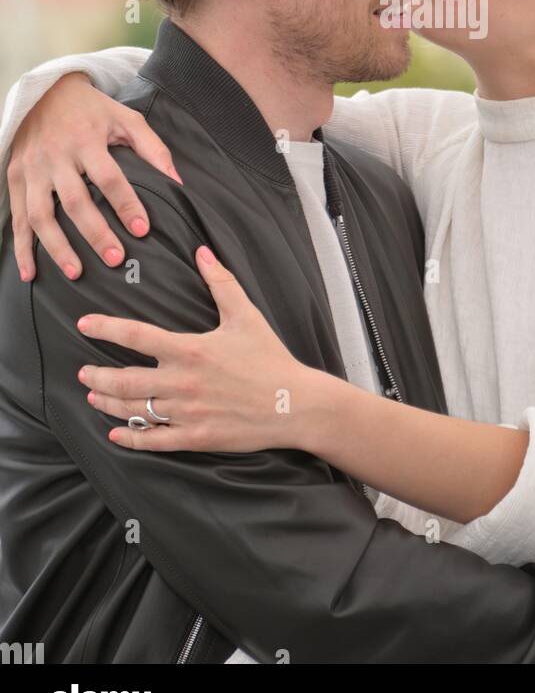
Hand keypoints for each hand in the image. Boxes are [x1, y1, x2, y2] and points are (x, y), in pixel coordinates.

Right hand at [9, 71, 179, 281]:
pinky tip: (30, 272)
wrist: (46, 92)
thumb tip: (177, 183)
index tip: (142, 230)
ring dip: (57, 247)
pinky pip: (17, 217)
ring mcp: (32, 168)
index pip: (109, 177)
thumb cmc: (94, 111)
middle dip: (95, 233)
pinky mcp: (15, 177)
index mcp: (86, 139)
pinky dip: (21, 247)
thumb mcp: (127, 119)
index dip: (126, 205)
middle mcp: (56, 155)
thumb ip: (154, 150)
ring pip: (41, 214)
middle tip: (115, 259)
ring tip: (77, 273)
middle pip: (76, 200)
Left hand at [76, 246, 325, 452]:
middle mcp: (182, 382)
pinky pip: (153, 441)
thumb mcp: (246, 316)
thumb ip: (221, 283)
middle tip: (83, 372)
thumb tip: (202, 252)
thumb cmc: (270, 358)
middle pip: (123, 380)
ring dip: (107, 403)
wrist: (294, 403)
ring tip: (94, 396)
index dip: (105, 328)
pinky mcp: (195, 437)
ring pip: (133, 410)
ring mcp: (187, 413)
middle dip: (97, 376)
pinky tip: (116, 434)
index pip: (135, 336)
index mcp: (190, 350)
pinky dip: (130, 438)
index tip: (84, 324)